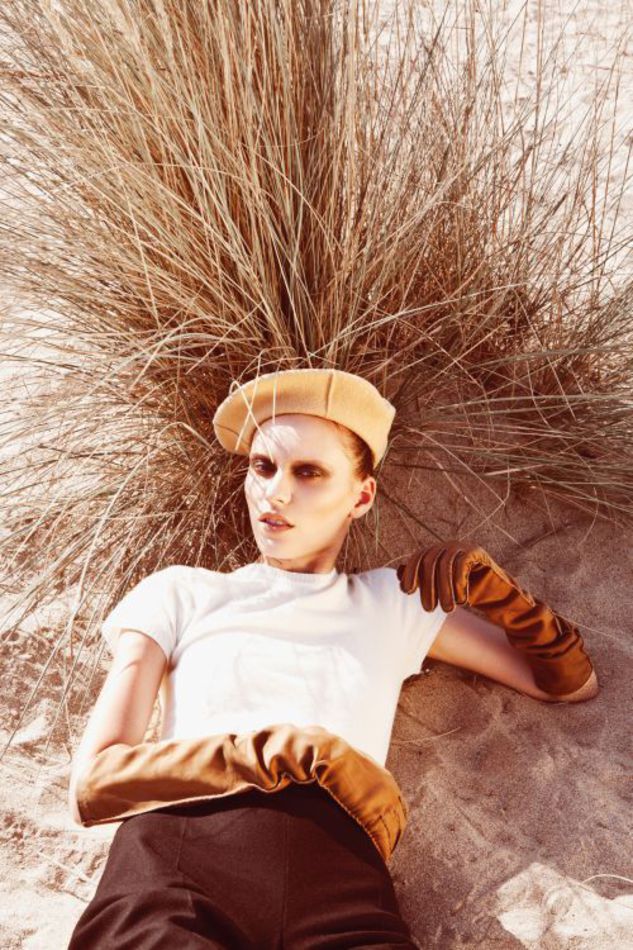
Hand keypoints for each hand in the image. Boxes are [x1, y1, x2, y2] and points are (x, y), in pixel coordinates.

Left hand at [396, 540, 525, 612]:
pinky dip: (459, 583)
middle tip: (429, 610)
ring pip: (445, 565)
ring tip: (448, 610)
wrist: (493, 590)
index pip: (418, 557)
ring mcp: (462, 546)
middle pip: (430, 562)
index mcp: (436, 551)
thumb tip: (398, 574)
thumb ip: (421, 578)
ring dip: (444, 590)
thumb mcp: (439, 585)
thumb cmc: (463, 588)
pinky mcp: (476, 552)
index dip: (410, 573)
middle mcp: (446, 546)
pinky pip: (462, 564)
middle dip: (428, 588)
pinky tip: (462, 600)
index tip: (408, 592)